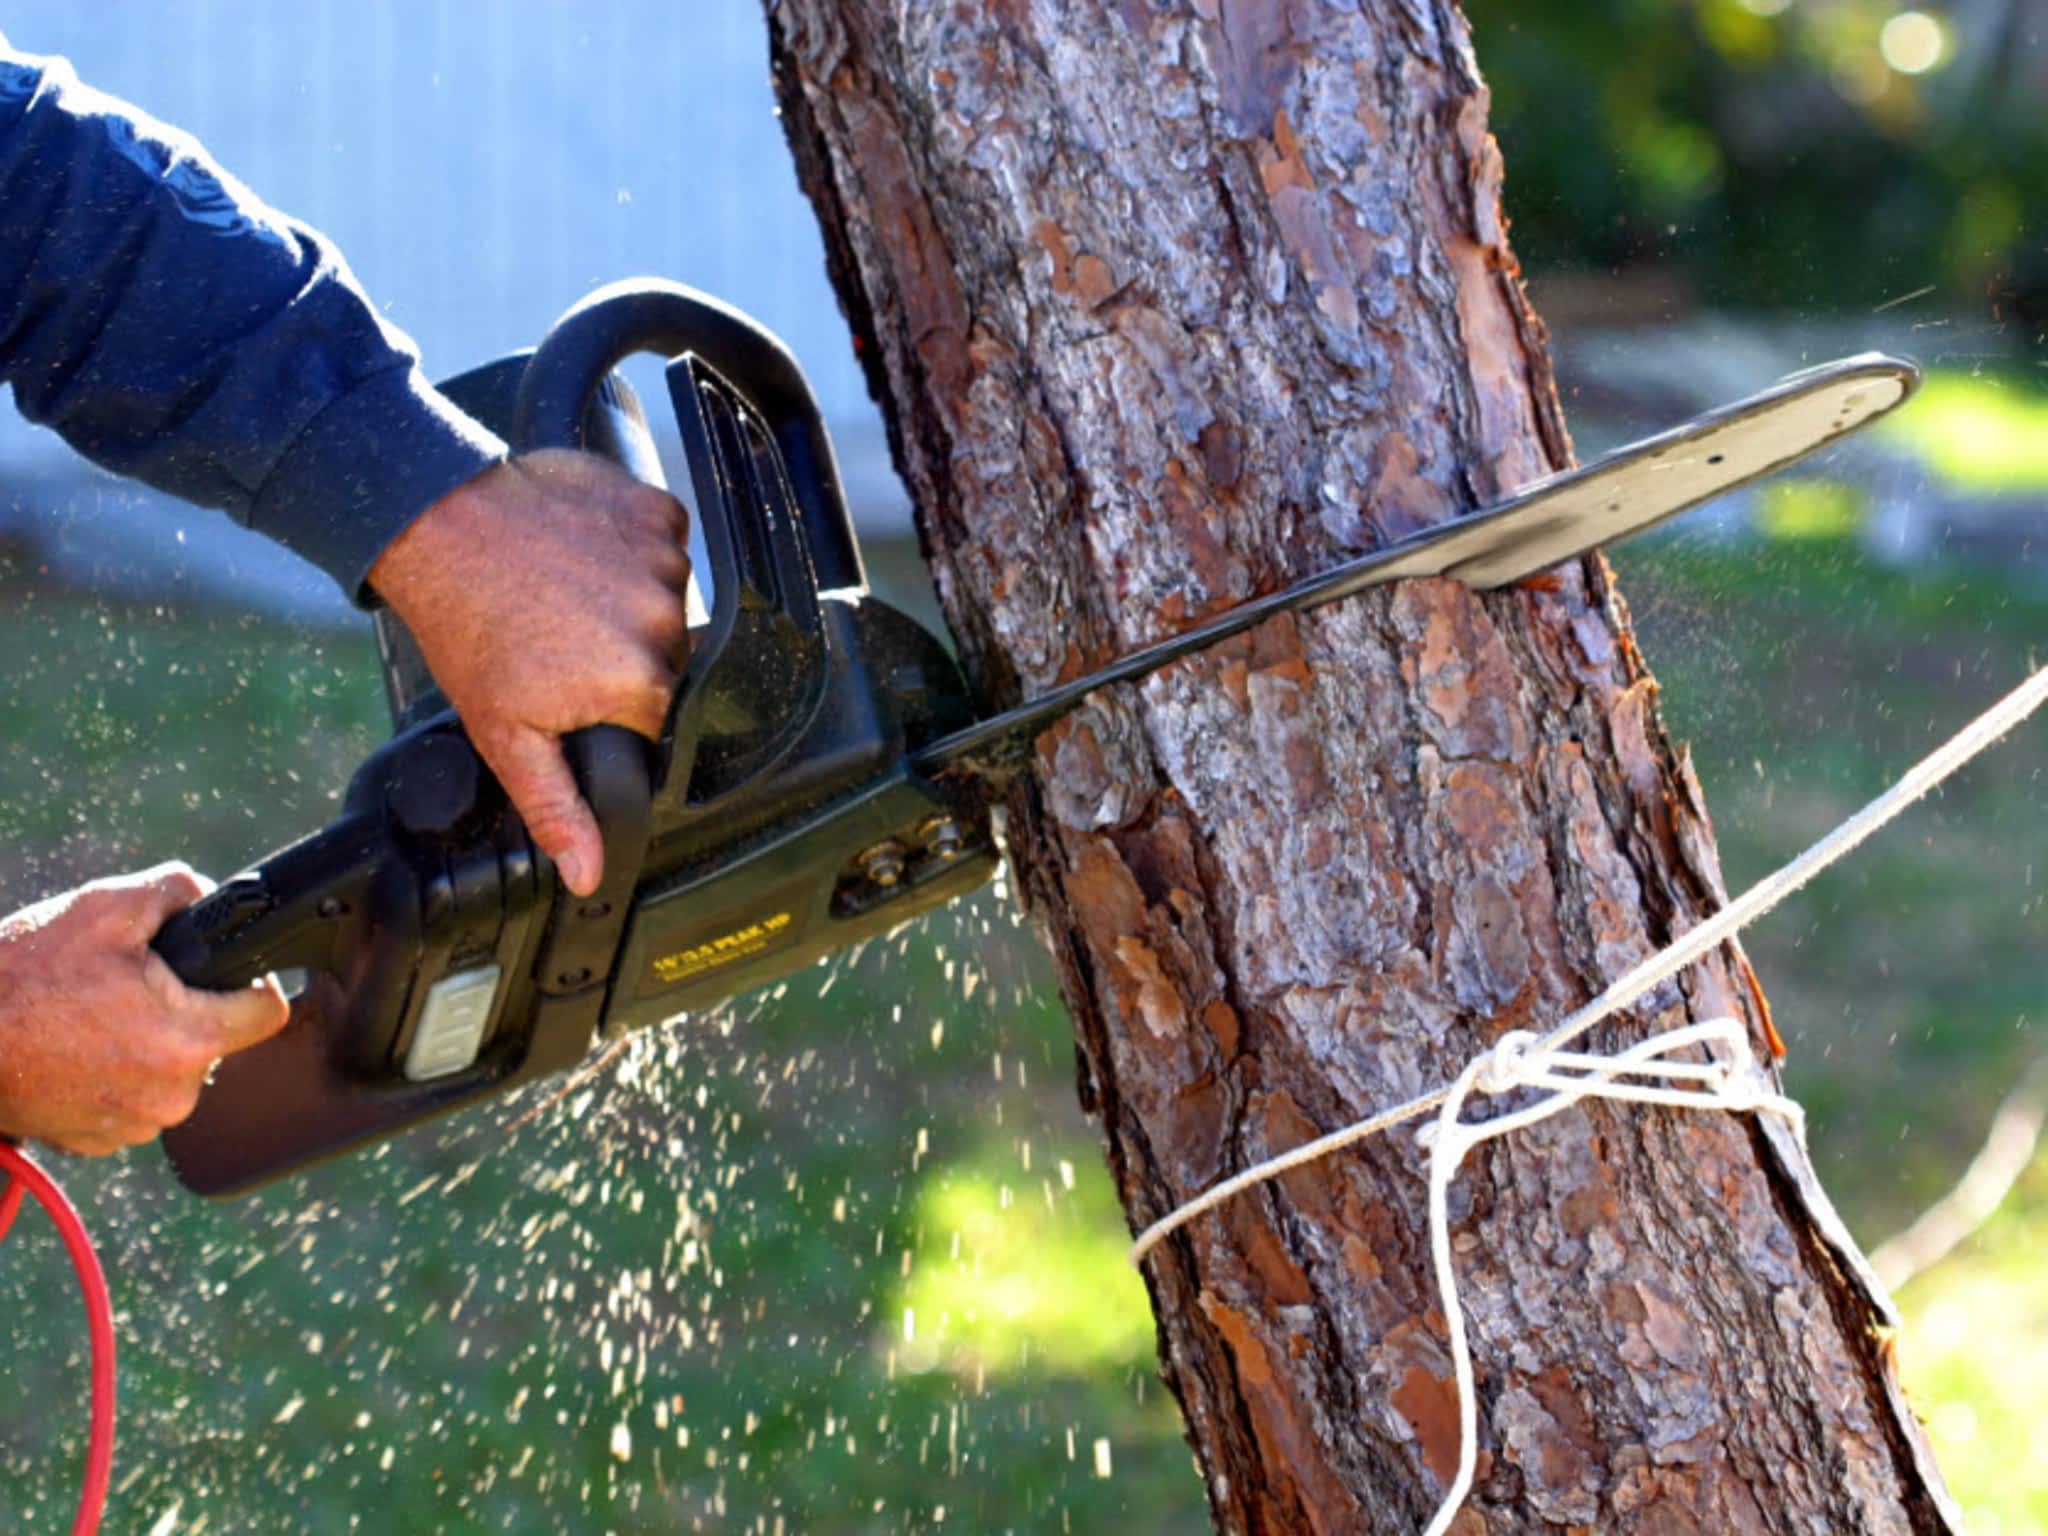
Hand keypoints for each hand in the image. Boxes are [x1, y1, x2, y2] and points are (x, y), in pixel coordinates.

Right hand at [0, 864, 289, 1155]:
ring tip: (90, 1017)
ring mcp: (134, 1125)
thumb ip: (179, 892)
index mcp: (186, 1039)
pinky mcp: (98, 1142)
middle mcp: (171, 1095)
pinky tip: (74, 1048)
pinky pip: (133, 1097)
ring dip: (147, 1042)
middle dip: (185, 1007)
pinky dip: (113, 1072)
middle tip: (127, 986)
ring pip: (173, 1070)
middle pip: (216, 1039)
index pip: (267, 1011)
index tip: (220, 969)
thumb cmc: (19, 977)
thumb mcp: (104, 907)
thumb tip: (215, 900)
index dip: (249, 980)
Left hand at [367, 451, 689, 896]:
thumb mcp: (505, 736)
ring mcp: (665, 558)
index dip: (614, 707)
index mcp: (639, 683)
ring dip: (629, 597)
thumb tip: (591, 874)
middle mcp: (666, 620)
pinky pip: (666, 540)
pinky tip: (582, 553)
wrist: (438, 525)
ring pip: (668, 598)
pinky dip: (633, 546)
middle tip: (560, 640)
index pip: (657, 715)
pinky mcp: (655, 508)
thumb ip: (557, 808)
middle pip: (668, 657)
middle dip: (624, 654)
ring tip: (564, 592)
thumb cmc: (466, 626)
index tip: (573, 687)